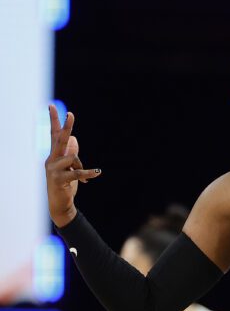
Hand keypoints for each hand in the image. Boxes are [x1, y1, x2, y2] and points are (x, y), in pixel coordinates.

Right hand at [44, 105, 100, 226]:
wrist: (59, 204)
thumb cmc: (65, 184)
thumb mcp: (70, 167)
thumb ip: (71, 153)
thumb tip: (74, 139)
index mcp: (54, 155)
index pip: (54, 135)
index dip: (54, 121)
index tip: (52, 106)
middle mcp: (51, 159)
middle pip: (60, 139)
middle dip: (66, 127)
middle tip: (71, 114)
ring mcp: (53, 170)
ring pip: (72, 157)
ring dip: (82, 165)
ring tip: (85, 176)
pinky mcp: (59, 179)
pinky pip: (77, 172)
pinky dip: (88, 172)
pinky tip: (97, 172)